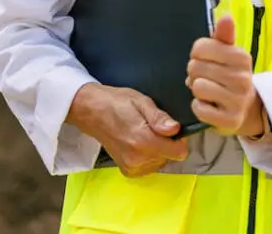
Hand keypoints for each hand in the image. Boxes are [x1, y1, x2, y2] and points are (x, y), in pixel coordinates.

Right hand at [66, 83, 187, 176]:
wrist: (92, 112)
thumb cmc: (117, 102)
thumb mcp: (141, 101)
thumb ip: (159, 117)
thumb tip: (175, 129)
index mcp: (143, 140)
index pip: (178, 152)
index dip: (180, 140)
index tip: (171, 129)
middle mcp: (137, 158)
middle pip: (170, 157)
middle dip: (167, 144)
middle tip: (153, 127)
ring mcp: (131, 166)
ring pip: (161, 163)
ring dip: (158, 151)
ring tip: (144, 134)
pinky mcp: (127, 171)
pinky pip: (149, 167)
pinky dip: (149, 157)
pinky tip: (139, 144)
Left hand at [186, 14, 263, 137]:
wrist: (246, 108)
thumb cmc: (231, 76)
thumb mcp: (229, 54)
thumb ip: (223, 36)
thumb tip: (226, 17)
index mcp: (242, 57)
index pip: (200, 47)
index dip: (196, 54)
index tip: (205, 60)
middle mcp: (242, 78)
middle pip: (195, 67)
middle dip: (195, 73)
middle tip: (206, 78)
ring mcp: (237, 100)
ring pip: (197, 87)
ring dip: (197, 90)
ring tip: (208, 91)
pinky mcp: (230, 119)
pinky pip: (199, 108)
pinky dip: (199, 107)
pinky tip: (209, 105)